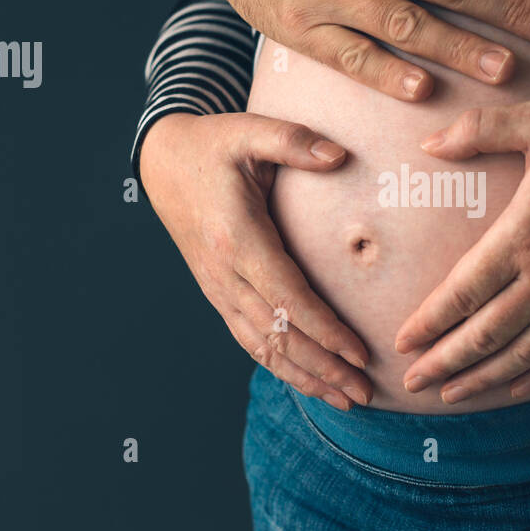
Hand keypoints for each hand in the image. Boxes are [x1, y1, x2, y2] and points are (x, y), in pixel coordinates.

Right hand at [139, 111, 371, 410]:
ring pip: (262, 347)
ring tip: (347, 400)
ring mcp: (218, 289)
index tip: (359, 352)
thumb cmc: (215, 144)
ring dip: (305, 377)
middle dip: (323, 369)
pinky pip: (250, 340)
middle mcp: (224, 273)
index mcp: (238, 237)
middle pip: (278, 335)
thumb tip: (339, 156)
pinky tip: (310, 382)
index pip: (287, 296)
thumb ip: (295, 141)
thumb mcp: (250, 130)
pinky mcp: (218, 294)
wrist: (164, 161)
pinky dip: (280, 367)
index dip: (324, 330)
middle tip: (365, 392)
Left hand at [393, 99, 529, 400]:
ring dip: (484, 380)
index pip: (462, 294)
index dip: (428, 324)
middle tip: (412, 384)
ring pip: (525, 355)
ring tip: (452, 395)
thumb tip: (427, 144)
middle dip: (444, 363)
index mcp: (523, 235)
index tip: (401, 344)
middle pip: (485, 335)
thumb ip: (477, 130)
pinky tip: (517, 390)